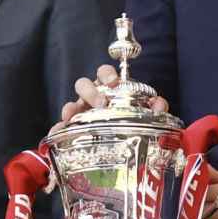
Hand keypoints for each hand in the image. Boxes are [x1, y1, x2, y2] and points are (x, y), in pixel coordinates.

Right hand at [51, 66, 168, 132]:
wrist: (122, 145)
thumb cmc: (130, 120)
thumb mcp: (144, 112)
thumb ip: (154, 107)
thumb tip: (159, 105)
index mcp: (108, 89)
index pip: (104, 73)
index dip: (107, 74)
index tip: (113, 82)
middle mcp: (92, 97)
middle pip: (83, 85)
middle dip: (90, 92)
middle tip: (101, 104)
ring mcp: (80, 113)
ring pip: (70, 104)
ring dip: (71, 108)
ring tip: (73, 117)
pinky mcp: (71, 130)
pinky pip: (60, 127)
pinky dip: (58, 128)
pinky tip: (59, 132)